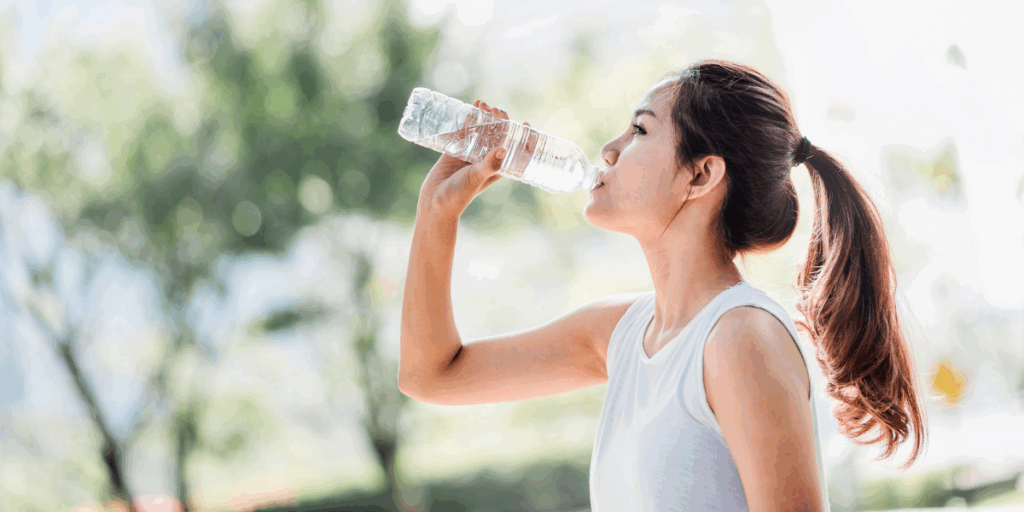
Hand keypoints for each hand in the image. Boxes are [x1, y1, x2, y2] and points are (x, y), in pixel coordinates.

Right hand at [417, 100, 530, 216]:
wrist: (434, 201)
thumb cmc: (459, 195)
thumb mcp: (476, 178)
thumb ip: (489, 165)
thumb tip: (503, 149)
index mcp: (497, 167)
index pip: (515, 150)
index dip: (522, 137)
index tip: (526, 123)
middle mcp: (486, 159)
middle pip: (498, 135)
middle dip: (500, 120)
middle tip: (496, 110)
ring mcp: (471, 153)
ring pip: (482, 130)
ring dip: (484, 116)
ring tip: (482, 103)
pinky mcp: (456, 149)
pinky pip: (464, 130)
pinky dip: (468, 119)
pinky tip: (470, 107)